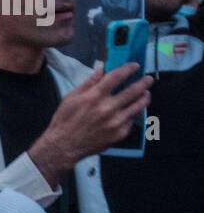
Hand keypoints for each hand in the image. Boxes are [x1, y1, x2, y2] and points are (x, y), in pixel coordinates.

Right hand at [29, 64, 151, 183]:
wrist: (64, 146)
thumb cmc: (65, 120)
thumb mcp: (71, 97)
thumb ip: (89, 83)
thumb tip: (101, 68)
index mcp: (94, 96)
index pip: (117, 77)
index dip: (129, 69)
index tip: (135, 66)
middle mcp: (108, 108)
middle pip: (133, 90)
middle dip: (144, 82)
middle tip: (148, 79)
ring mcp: (116, 122)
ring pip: (138, 106)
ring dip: (144, 97)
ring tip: (146, 94)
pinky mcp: (119, 133)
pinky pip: (132, 120)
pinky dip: (132, 114)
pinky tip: (130, 111)